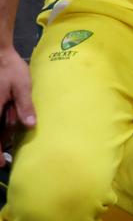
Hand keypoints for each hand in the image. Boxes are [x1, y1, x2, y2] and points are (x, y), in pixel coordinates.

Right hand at [0, 47, 34, 164]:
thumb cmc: (9, 68)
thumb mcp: (21, 86)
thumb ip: (25, 106)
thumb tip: (31, 126)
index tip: (1, 163)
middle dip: (0, 140)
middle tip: (8, 144)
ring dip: (2, 130)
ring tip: (10, 126)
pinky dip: (2, 119)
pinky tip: (9, 114)